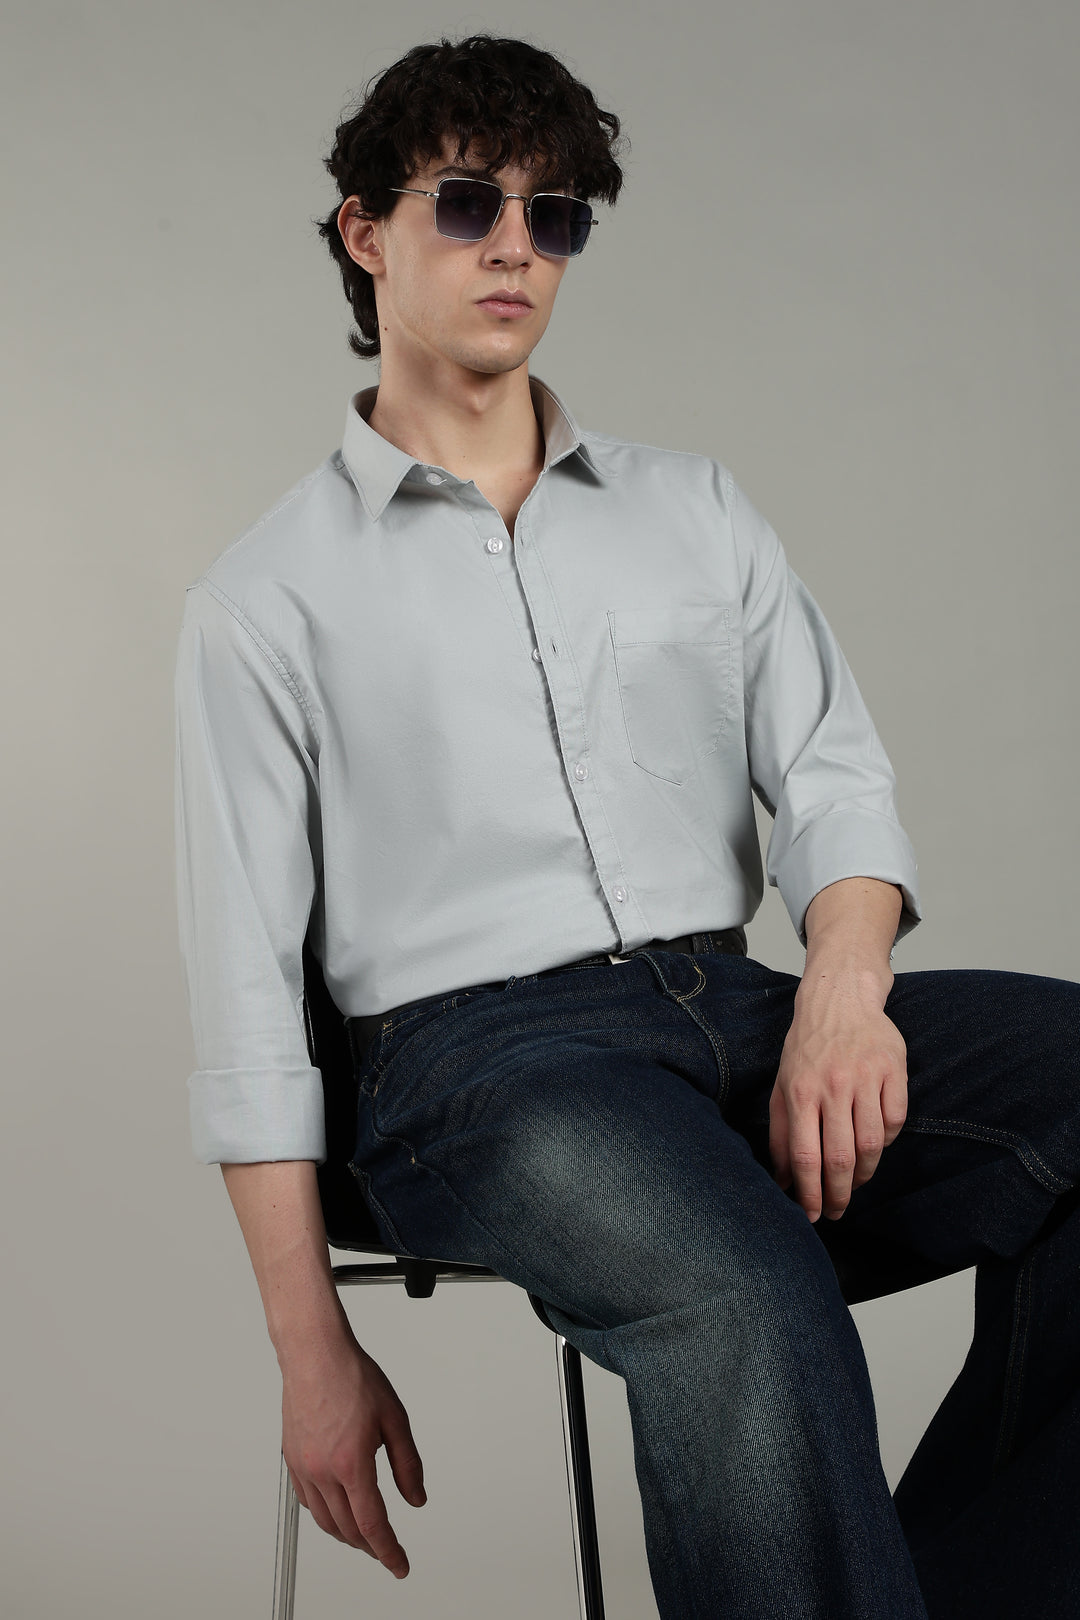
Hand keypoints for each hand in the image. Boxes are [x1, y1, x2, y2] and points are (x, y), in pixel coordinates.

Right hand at [281, 1331, 426, 1576]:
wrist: (315, 1354)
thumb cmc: (352, 1376)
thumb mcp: (395, 1418)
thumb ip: (407, 1464)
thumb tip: (415, 1498)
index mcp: (351, 1463)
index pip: (372, 1525)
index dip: (388, 1552)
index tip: (399, 1565)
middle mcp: (322, 1471)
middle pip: (348, 1529)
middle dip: (370, 1547)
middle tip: (388, 1552)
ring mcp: (303, 1467)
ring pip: (325, 1521)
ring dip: (347, 1536)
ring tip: (365, 1538)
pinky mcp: (292, 1459)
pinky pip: (308, 1502)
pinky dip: (325, 1516)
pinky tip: (337, 1510)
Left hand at [768, 989, 907, 1222]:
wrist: (839, 1000)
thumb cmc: (808, 1047)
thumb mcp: (782, 1086)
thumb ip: (780, 1133)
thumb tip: (782, 1181)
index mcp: (800, 1091)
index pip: (806, 1156)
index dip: (811, 1192)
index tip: (813, 1214)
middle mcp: (833, 1085)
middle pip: (841, 1157)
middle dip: (840, 1194)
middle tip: (839, 1211)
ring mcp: (866, 1077)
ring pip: (872, 1144)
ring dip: (865, 1173)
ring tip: (857, 1182)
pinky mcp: (894, 1070)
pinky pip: (895, 1121)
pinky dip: (886, 1141)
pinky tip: (875, 1144)